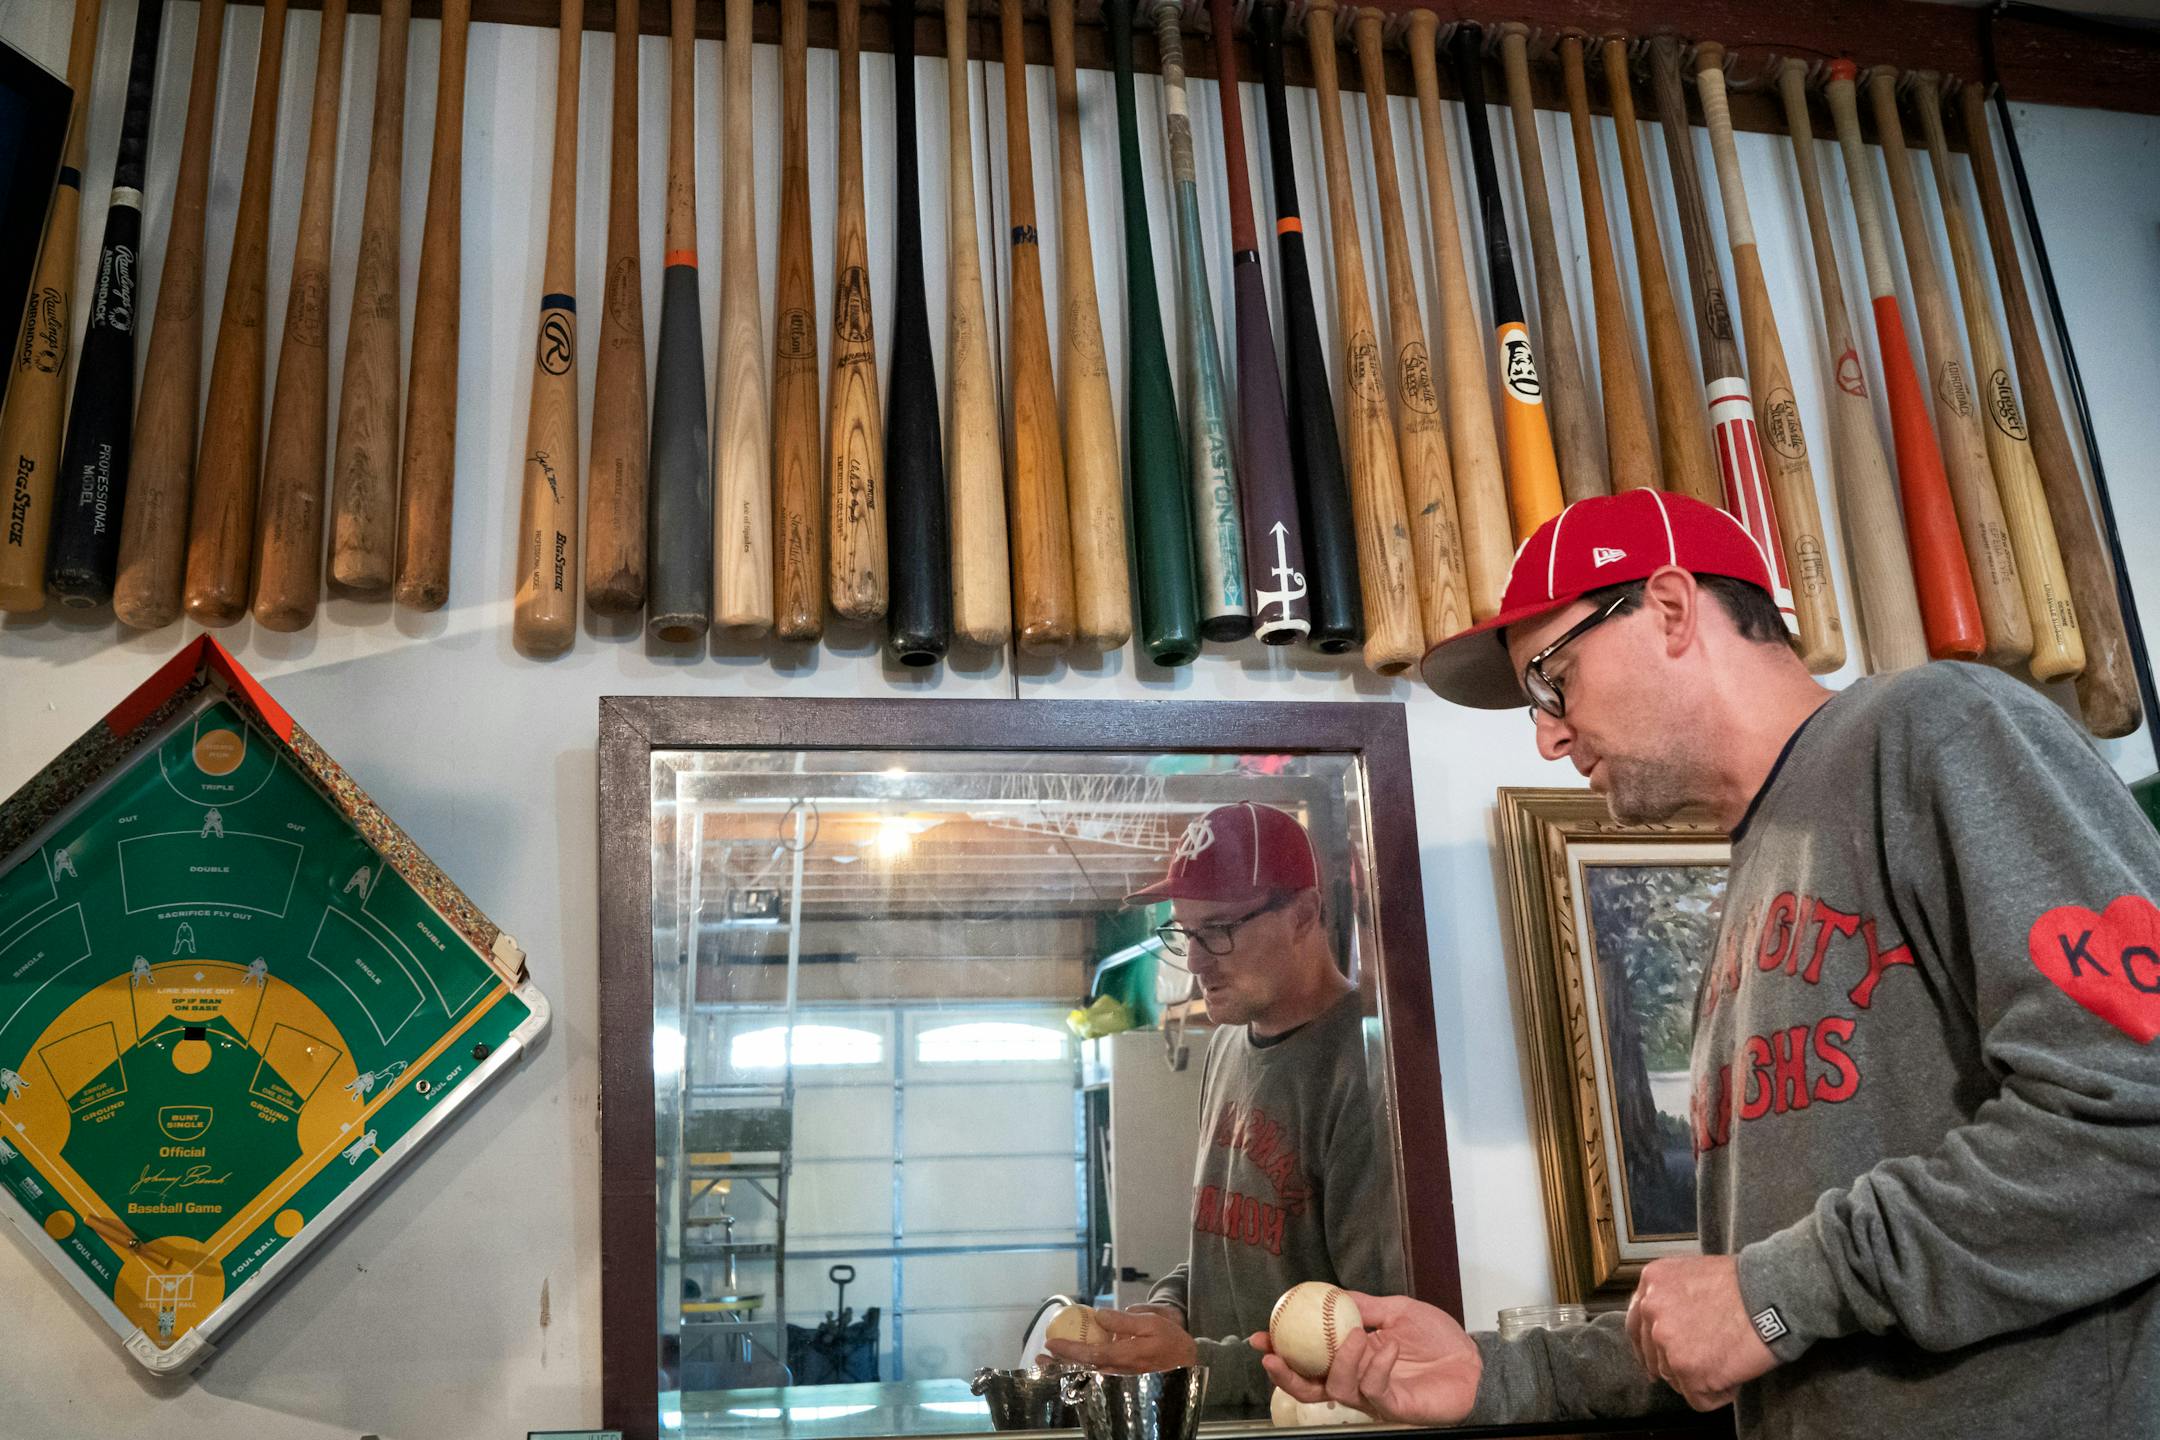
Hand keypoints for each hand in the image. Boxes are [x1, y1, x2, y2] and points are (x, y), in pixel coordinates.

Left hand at [1044, 1306, 1197, 1373]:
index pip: (1091, 1354)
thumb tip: (1099, 1316)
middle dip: (1059, 1366)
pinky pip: (1096, 1376)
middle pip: (1083, 1370)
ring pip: (1087, 1375)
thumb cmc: (1169, 1339)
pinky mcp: (1121, 1381)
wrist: (1188, 1362)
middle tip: (1039, 1360)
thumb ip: (1124, 1320)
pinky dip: (1080, 1370)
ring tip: (1047, 1364)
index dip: (1070, 1350)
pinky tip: (1068, 1365)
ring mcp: (1119, 1378)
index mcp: (1125, 1356)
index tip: (1052, 1343)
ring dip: (1065, 1370)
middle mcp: (1119, 1371)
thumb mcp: (1150, 1322)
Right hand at [1249, 1292, 1480, 1425]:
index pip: (1309, 1361)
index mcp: (1351, 1359)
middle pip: (1310, 1388)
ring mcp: (1374, 1397)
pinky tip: (1389, 1347)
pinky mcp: (1394, 1408)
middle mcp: (1356, 1381)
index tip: (1262, 1336)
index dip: (1282, 1352)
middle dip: (1287, 1374)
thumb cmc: (1437, 1339)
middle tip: (1275, 1355)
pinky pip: (1373, 1390)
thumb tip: (1330, 1294)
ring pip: (1337, 1389)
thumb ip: (1364, 1307)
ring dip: (1342, 1360)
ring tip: (1357, 1336)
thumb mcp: (1396, 1310)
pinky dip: (1375, 1366)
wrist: (1471, 1360)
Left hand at [1624, 1255, 1776, 1409]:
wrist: (1773, 1293)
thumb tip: (1662, 1326)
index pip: (1637, 1326)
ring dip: (1700, 1378)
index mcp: (1652, 1282)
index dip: (1648, 1348)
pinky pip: (1698, 1399)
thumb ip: (1670, 1297)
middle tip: (1705, 1364)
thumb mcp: (1692, 1274)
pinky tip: (1735, 1374)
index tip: (1656, 1362)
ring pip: (1674, 1379)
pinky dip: (1719, 1394)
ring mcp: (1667, 1341)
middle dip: (1678, 1365)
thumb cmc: (1745, 1284)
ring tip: (1728, 1359)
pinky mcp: (1688, 1369)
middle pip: (1654, 1356)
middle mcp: (1651, 1309)